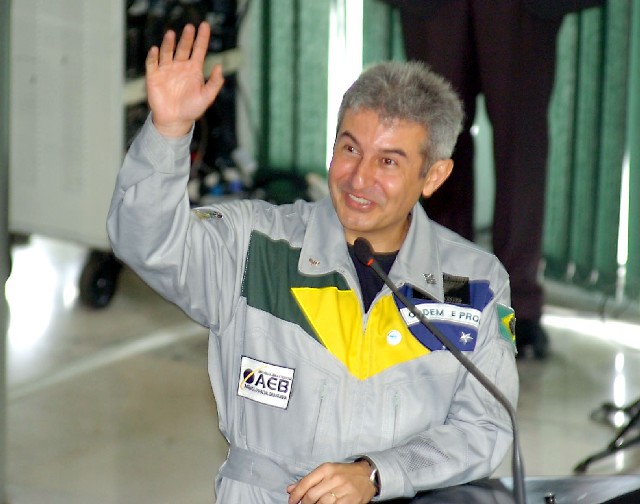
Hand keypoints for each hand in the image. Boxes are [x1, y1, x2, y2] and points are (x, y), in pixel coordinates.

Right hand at [145, 21, 224, 136]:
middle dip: (186, 38)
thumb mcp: (207, 97)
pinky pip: (152, 63)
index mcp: (193, 69)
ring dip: (169, 43)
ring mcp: (166, 69)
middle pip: (184, 47)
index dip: (202, 37)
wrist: (174, 121)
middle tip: (189, 28)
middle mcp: (180, 66)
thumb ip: (215, 83)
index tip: (204, 25)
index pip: (199, 49)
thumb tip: (220, 66)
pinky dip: (153, 56)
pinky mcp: (154, 76)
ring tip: (171, 34)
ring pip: (167, 52)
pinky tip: (155, 50)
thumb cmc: (191, 109)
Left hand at [286, 460, 375, 503]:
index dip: (296, 494)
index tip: (292, 502)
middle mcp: (334, 478)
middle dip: (304, 503)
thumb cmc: (344, 473)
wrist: (367, 475)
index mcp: (326, 469)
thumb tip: (290, 489)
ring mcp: (343, 490)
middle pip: (312, 495)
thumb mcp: (326, 471)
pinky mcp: (351, 500)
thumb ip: (308, 480)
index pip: (306, 483)